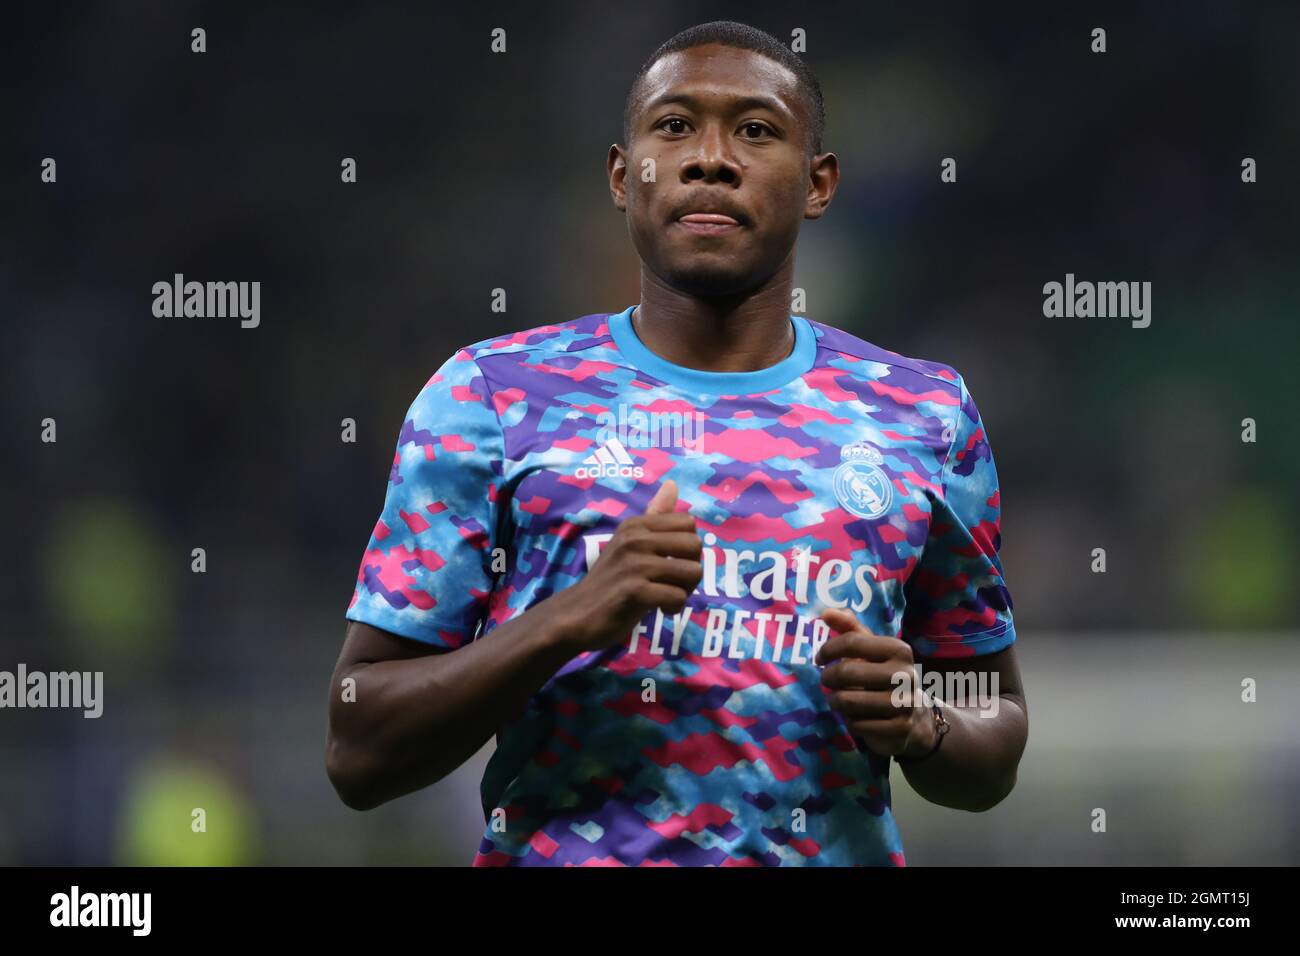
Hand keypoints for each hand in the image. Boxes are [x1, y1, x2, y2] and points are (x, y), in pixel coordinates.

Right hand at [555, 479, 702, 653]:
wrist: (577, 614)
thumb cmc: (610, 580)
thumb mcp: (630, 542)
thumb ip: (654, 516)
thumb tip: (672, 484)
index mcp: (635, 525)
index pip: (688, 523)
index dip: (687, 548)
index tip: (669, 564)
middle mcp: (634, 539)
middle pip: (695, 545)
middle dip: (690, 570)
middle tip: (671, 584)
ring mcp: (633, 564)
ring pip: (692, 572)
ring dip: (684, 591)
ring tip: (665, 597)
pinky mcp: (633, 591)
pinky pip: (677, 596)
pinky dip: (674, 608)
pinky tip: (659, 610)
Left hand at [815, 607, 936, 757]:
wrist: (915, 717)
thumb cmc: (885, 676)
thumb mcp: (872, 649)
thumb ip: (849, 628)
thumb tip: (826, 612)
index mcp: (898, 649)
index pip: (851, 642)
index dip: (828, 650)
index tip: (820, 658)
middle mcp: (905, 674)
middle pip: (846, 672)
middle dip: (828, 678)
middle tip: (826, 681)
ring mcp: (904, 703)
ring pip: (848, 701)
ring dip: (835, 701)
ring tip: (837, 699)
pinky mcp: (899, 728)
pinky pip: (857, 724)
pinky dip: (850, 722)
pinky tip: (856, 717)